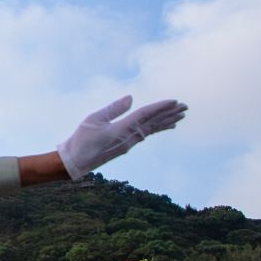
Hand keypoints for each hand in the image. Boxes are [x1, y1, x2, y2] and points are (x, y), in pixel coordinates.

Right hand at [57, 96, 187, 178]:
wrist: (75, 162)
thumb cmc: (80, 140)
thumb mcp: (92, 120)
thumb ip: (112, 109)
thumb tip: (131, 98)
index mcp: (121, 130)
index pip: (145, 116)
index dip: (160, 107)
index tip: (174, 101)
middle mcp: (130, 138)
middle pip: (154, 123)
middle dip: (170, 114)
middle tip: (185, 106)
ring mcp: (129, 143)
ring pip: (152, 129)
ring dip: (167, 121)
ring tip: (181, 115)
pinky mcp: (126, 145)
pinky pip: (147, 135)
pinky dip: (158, 128)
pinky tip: (167, 126)